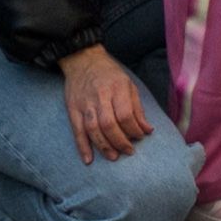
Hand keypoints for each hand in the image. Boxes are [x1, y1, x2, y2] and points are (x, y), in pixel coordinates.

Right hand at [56, 44, 150, 163]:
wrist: (83, 61)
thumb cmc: (110, 74)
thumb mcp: (129, 84)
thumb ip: (137, 108)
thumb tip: (147, 130)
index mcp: (117, 88)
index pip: (125, 114)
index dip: (134, 129)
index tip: (140, 137)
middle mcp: (100, 97)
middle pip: (109, 124)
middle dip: (120, 141)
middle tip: (129, 151)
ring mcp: (84, 104)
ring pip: (93, 130)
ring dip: (104, 146)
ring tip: (114, 157)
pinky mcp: (72, 110)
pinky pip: (77, 132)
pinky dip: (83, 147)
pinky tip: (88, 160)